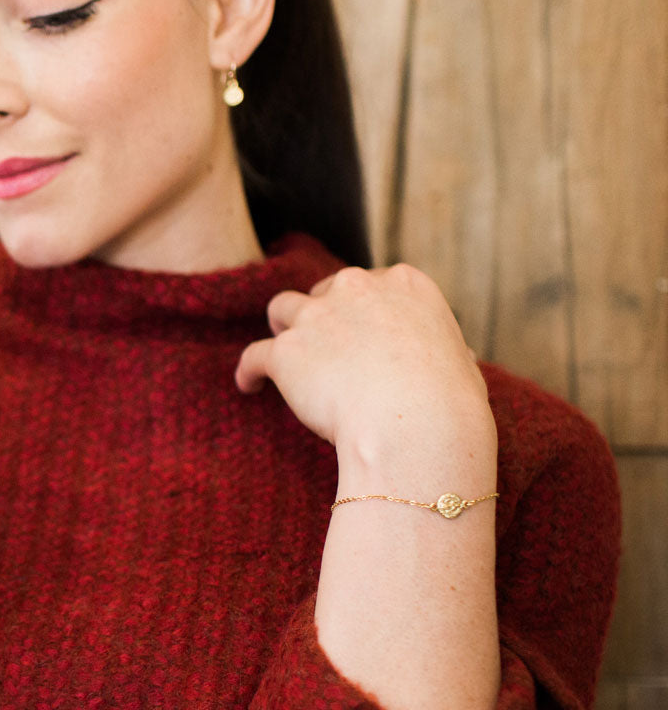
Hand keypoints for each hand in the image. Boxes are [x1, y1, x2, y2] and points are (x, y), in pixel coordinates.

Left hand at [235, 265, 494, 466]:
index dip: (358, 307)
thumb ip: (444, 350)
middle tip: (322, 347)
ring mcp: (317, 316)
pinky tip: (247, 385)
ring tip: (282, 351)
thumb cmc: (450, 403)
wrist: (418, 426)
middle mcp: (356, 287)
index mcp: (404, 283)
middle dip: (321, 315)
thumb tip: (453, 357)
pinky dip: (249, 371)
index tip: (356, 329)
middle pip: (323, 291)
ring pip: (282, 309)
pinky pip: (254, 356)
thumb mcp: (461, 363)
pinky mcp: (286, 351)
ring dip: (282, 328)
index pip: (369, 283)